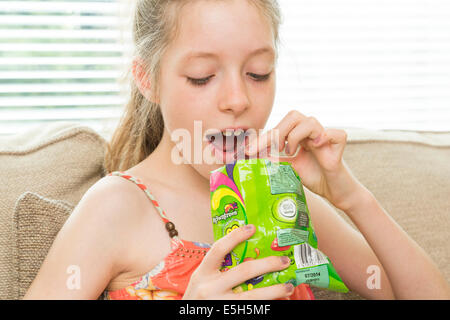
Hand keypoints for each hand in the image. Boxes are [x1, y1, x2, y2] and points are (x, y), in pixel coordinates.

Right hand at [182, 224, 293, 298]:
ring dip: (275, 290)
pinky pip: (251, 309)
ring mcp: (220, 304)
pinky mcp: (230, 315)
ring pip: (253, 296)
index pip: (219, 249)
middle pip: (243, 271)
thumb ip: (218, 268)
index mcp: (202, 273)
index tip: (252, 227)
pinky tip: (278, 300)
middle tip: (284, 260)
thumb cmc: (199, 298)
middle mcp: (210, 288)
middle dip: (268, 264)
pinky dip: (266, 304)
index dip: (235, 236)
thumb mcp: (202, 280)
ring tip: (289, 286)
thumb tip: (248, 253)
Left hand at [245, 110, 361, 210]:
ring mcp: (325, 137)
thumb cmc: (312, 176)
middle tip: (275, 149)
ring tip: (291, 152)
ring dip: (296, 135)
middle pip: (294, 116)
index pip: (279, 127)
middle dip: (278, 131)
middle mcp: (311, 132)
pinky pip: (336, 133)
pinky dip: (325, 136)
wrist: (333, 191)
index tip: (248, 150)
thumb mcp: (288, 167)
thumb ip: (274, 159)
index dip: (263, 137)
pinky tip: (317, 146)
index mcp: (299, 134)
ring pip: (310, 121)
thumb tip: (252, 155)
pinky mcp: (339, 146)